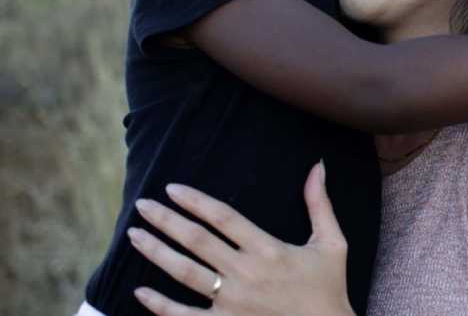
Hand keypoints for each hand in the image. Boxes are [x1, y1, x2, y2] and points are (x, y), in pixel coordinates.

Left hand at [128, 162, 354, 315]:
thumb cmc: (329, 287)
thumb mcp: (333, 243)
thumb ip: (320, 204)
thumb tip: (318, 166)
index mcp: (269, 250)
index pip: (224, 217)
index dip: (195, 200)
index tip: (172, 188)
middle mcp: (246, 273)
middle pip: (196, 240)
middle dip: (165, 220)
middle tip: (142, 204)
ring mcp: (232, 302)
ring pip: (185, 273)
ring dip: (156, 252)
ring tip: (134, 235)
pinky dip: (160, 305)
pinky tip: (140, 291)